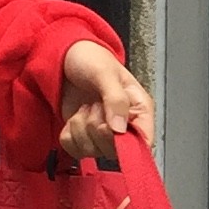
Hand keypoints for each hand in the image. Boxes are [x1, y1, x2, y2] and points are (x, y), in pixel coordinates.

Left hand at [59, 41, 153, 165]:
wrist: (65, 57)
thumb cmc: (91, 59)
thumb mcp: (105, 74)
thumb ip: (115, 100)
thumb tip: (119, 129)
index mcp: (139, 110)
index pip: (144, 141)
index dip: (125, 142)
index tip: (108, 128)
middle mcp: (124, 126)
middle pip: (114, 150)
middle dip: (96, 128)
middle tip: (94, 105)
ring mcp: (104, 133)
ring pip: (92, 151)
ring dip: (80, 128)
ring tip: (85, 107)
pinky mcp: (84, 136)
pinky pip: (75, 149)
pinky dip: (69, 134)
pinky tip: (75, 116)